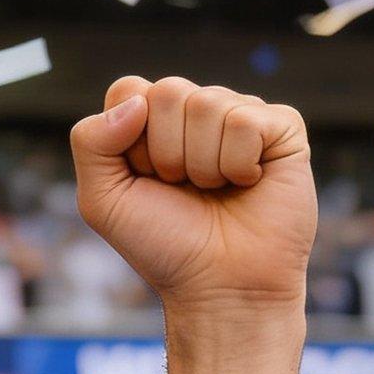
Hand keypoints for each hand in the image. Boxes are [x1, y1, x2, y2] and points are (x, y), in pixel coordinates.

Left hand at [70, 76, 315, 314]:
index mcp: (152, 122)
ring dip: (201, 164)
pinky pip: (246, 121)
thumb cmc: (162, 243)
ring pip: (207, 104)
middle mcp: (196, 112)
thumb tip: (136, 101)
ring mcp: (240, 115)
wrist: (218, 284)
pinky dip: (237, 164)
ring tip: (213, 190)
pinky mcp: (281, 127)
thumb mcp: (102, 200)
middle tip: (181, 188)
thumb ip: (91, 142)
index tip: (144, 179)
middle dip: (165, 153)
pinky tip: (246, 184)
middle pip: (167, 91)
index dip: (130, 140)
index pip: (129, 89)